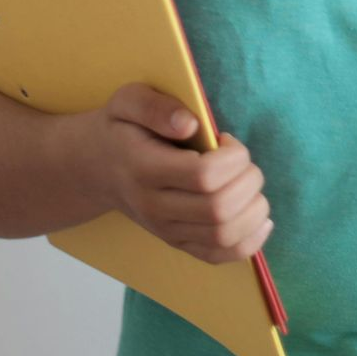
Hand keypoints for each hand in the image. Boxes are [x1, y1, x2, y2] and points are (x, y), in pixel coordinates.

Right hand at [79, 83, 274, 264]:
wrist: (97, 168)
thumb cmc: (121, 128)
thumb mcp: (127, 100)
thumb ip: (155, 106)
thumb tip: (190, 124)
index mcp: (145, 169)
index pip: (204, 176)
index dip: (233, 157)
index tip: (226, 140)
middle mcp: (154, 207)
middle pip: (219, 209)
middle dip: (249, 180)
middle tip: (242, 161)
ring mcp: (166, 230)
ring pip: (224, 236)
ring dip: (254, 210)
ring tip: (248, 184)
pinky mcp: (177, 244)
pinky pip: (219, 256)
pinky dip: (249, 242)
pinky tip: (259, 219)